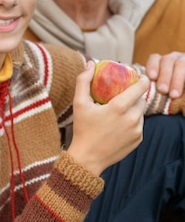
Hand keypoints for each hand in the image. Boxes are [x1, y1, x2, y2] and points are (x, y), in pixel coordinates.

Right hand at [67, 60, 148, 175]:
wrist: (88, 157)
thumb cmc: (82, 129)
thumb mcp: (79, 103)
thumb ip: (83, 81)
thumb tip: (91, 64)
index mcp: (120, 107)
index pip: (140, 88)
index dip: (142, 80)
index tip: (139, 76)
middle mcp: (132, 118)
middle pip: (141, 100)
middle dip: (135, 95)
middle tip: (124, 93)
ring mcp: (137, 130)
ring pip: (141, 113)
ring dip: (134, 108)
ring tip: (120, 109)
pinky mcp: (138, 140)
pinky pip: (139, 125)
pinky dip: (132, 121)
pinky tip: (119, 123)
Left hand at [145, 52, 184, 97]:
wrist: (184, 85)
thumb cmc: (171, 88)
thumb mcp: (164, 85)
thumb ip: (156, 85)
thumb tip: (144, 89)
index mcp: (164, 61)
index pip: (155, 58)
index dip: (152, 66)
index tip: (151, 77)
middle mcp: (175, 58)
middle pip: (167, 61)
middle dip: (164, 76)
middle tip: (162, 90)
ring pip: (180, 64)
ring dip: (176, 80)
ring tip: (173, 95)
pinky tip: (183, 91)